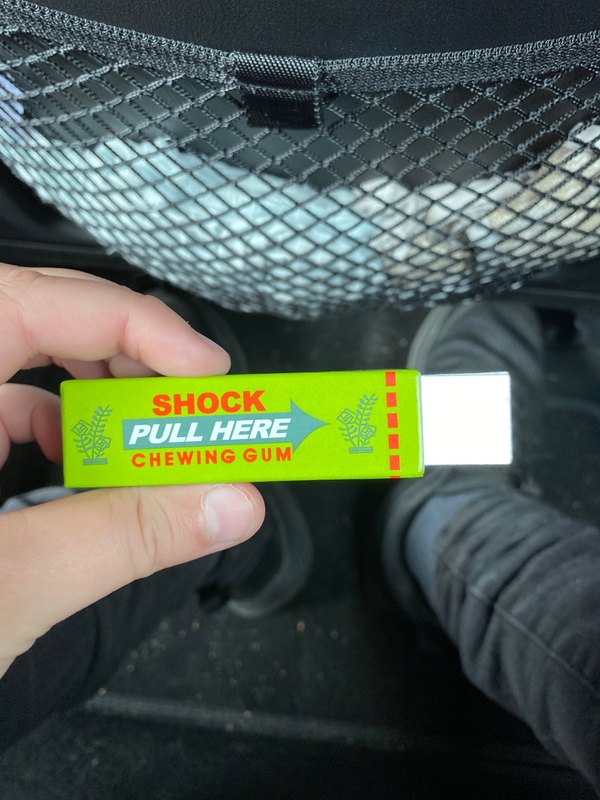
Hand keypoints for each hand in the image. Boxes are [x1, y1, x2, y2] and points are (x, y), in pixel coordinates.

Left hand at [0, 264, 263, 677]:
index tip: (204, 372)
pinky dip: (64, 433)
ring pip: (26, 366)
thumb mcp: (7, 588)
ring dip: (97, 394)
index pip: (32, 302)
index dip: (132, 323)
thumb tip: (231, 504)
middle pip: (35, 320)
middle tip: (189, 403)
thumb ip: (126, 538)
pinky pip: (10, 413)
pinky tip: (91, 468)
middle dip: (123, 356)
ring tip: (151, 435)